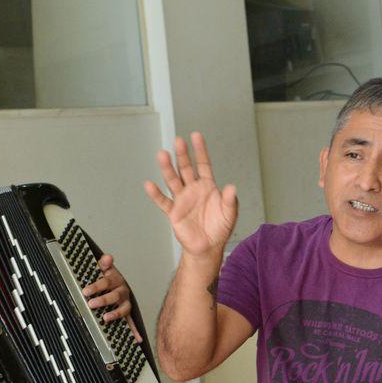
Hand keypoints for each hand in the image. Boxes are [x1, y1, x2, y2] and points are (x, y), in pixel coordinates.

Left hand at [82, 253, 141, 342]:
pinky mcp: (127, 312)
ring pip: (123, 309)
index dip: (96, 286)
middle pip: (114, 296)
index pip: (106, 282)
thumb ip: (103, 263)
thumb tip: (107, 257)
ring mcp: (125, 303)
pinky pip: (131, 322)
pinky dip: (135, 331)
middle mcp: (122, 291)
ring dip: (116, 314)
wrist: (116, 282)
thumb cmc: (107, 276)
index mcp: (116, 280)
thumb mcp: (104, 268)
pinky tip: (138, 339)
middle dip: (103, 300)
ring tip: (106, 318)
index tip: (85, 291)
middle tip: (91, 304)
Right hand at [144, 132, 237, 262]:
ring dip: (167, 168)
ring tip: (162, 155)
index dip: (200, 150)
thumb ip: (230, 200)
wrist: (208, 247)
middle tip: (178, 141)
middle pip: (186, 168)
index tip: (196, 136)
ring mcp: (182, 199)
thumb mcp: (230, 213)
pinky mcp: (174, 212)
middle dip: (182, 155)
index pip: (203, 164)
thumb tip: (232, 187)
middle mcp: (193, 189)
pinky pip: (163, 202)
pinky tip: (150, 185)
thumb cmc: (220, 228)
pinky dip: (156, 194)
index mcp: (207, 186)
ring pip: (173, 180)